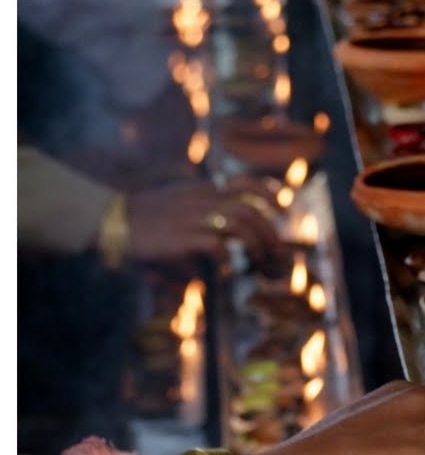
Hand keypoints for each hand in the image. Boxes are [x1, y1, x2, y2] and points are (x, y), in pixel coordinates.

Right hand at [124, 179, 280, 264]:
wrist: (110, 220)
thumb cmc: (143, 218)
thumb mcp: (176, 205)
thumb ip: (200, 213)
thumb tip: (221, 237)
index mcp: (202, 191)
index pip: (245, 185)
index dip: (269, 195)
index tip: (283, 208)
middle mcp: (201, 200)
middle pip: (249, 209)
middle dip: (270, 231)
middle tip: (275, 250)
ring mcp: (192, 218)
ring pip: (240, 223)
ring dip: (257, 244)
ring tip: (260, 261)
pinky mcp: (181, 237)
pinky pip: (216, 246)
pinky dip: (227, 259)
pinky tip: (226, 270)